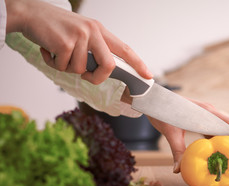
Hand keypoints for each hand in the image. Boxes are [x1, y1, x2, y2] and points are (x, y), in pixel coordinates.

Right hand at [5, 0, 151, 83]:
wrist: (30, 13)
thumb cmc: (55, 27)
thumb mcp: (81, 33)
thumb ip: (94, 49)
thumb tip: (104, 71)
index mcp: (100, 31)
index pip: (125, 49)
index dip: (138, 63)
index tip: (148, 75)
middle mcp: (93, 32)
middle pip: (109, 65)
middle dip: (97, 77)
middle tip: (86, 76)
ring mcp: (80, 36)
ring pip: (80, 70)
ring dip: (66, 67)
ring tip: (58, 53)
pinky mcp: (65, 43)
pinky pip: (63, 67)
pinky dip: (53, 63)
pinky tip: (48, 50)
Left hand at [147, 99, 228, 172]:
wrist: (154, 99)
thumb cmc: (162, 111)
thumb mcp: (170, 132)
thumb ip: (177, 151)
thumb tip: (178, 170)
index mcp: (205, 112)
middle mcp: (209, 112)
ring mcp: (206, 114)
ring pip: (223, 129)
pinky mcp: (202, 118)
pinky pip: (214, 130)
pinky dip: (218, 141)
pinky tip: (218, 153)